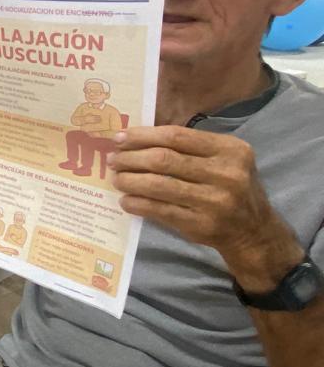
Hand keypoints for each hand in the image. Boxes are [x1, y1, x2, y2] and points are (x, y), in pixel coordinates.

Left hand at [109, 127, 304, 288]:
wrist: (253, 230)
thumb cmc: (230, 187)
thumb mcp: (224, 160)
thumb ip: (190, 147)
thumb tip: (137, 138)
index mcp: (231, 150)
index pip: (177, 137)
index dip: (143, 136)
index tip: (120, 138)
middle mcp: (227, 174)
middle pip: (164, 160)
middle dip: (131, 158)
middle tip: (113, 160)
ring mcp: (215, 201)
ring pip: (159, 185)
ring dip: (130, 181)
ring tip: (116, 178)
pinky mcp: (202, 224)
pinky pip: (160, 210)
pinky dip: (138, 203)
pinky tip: (126, 199)